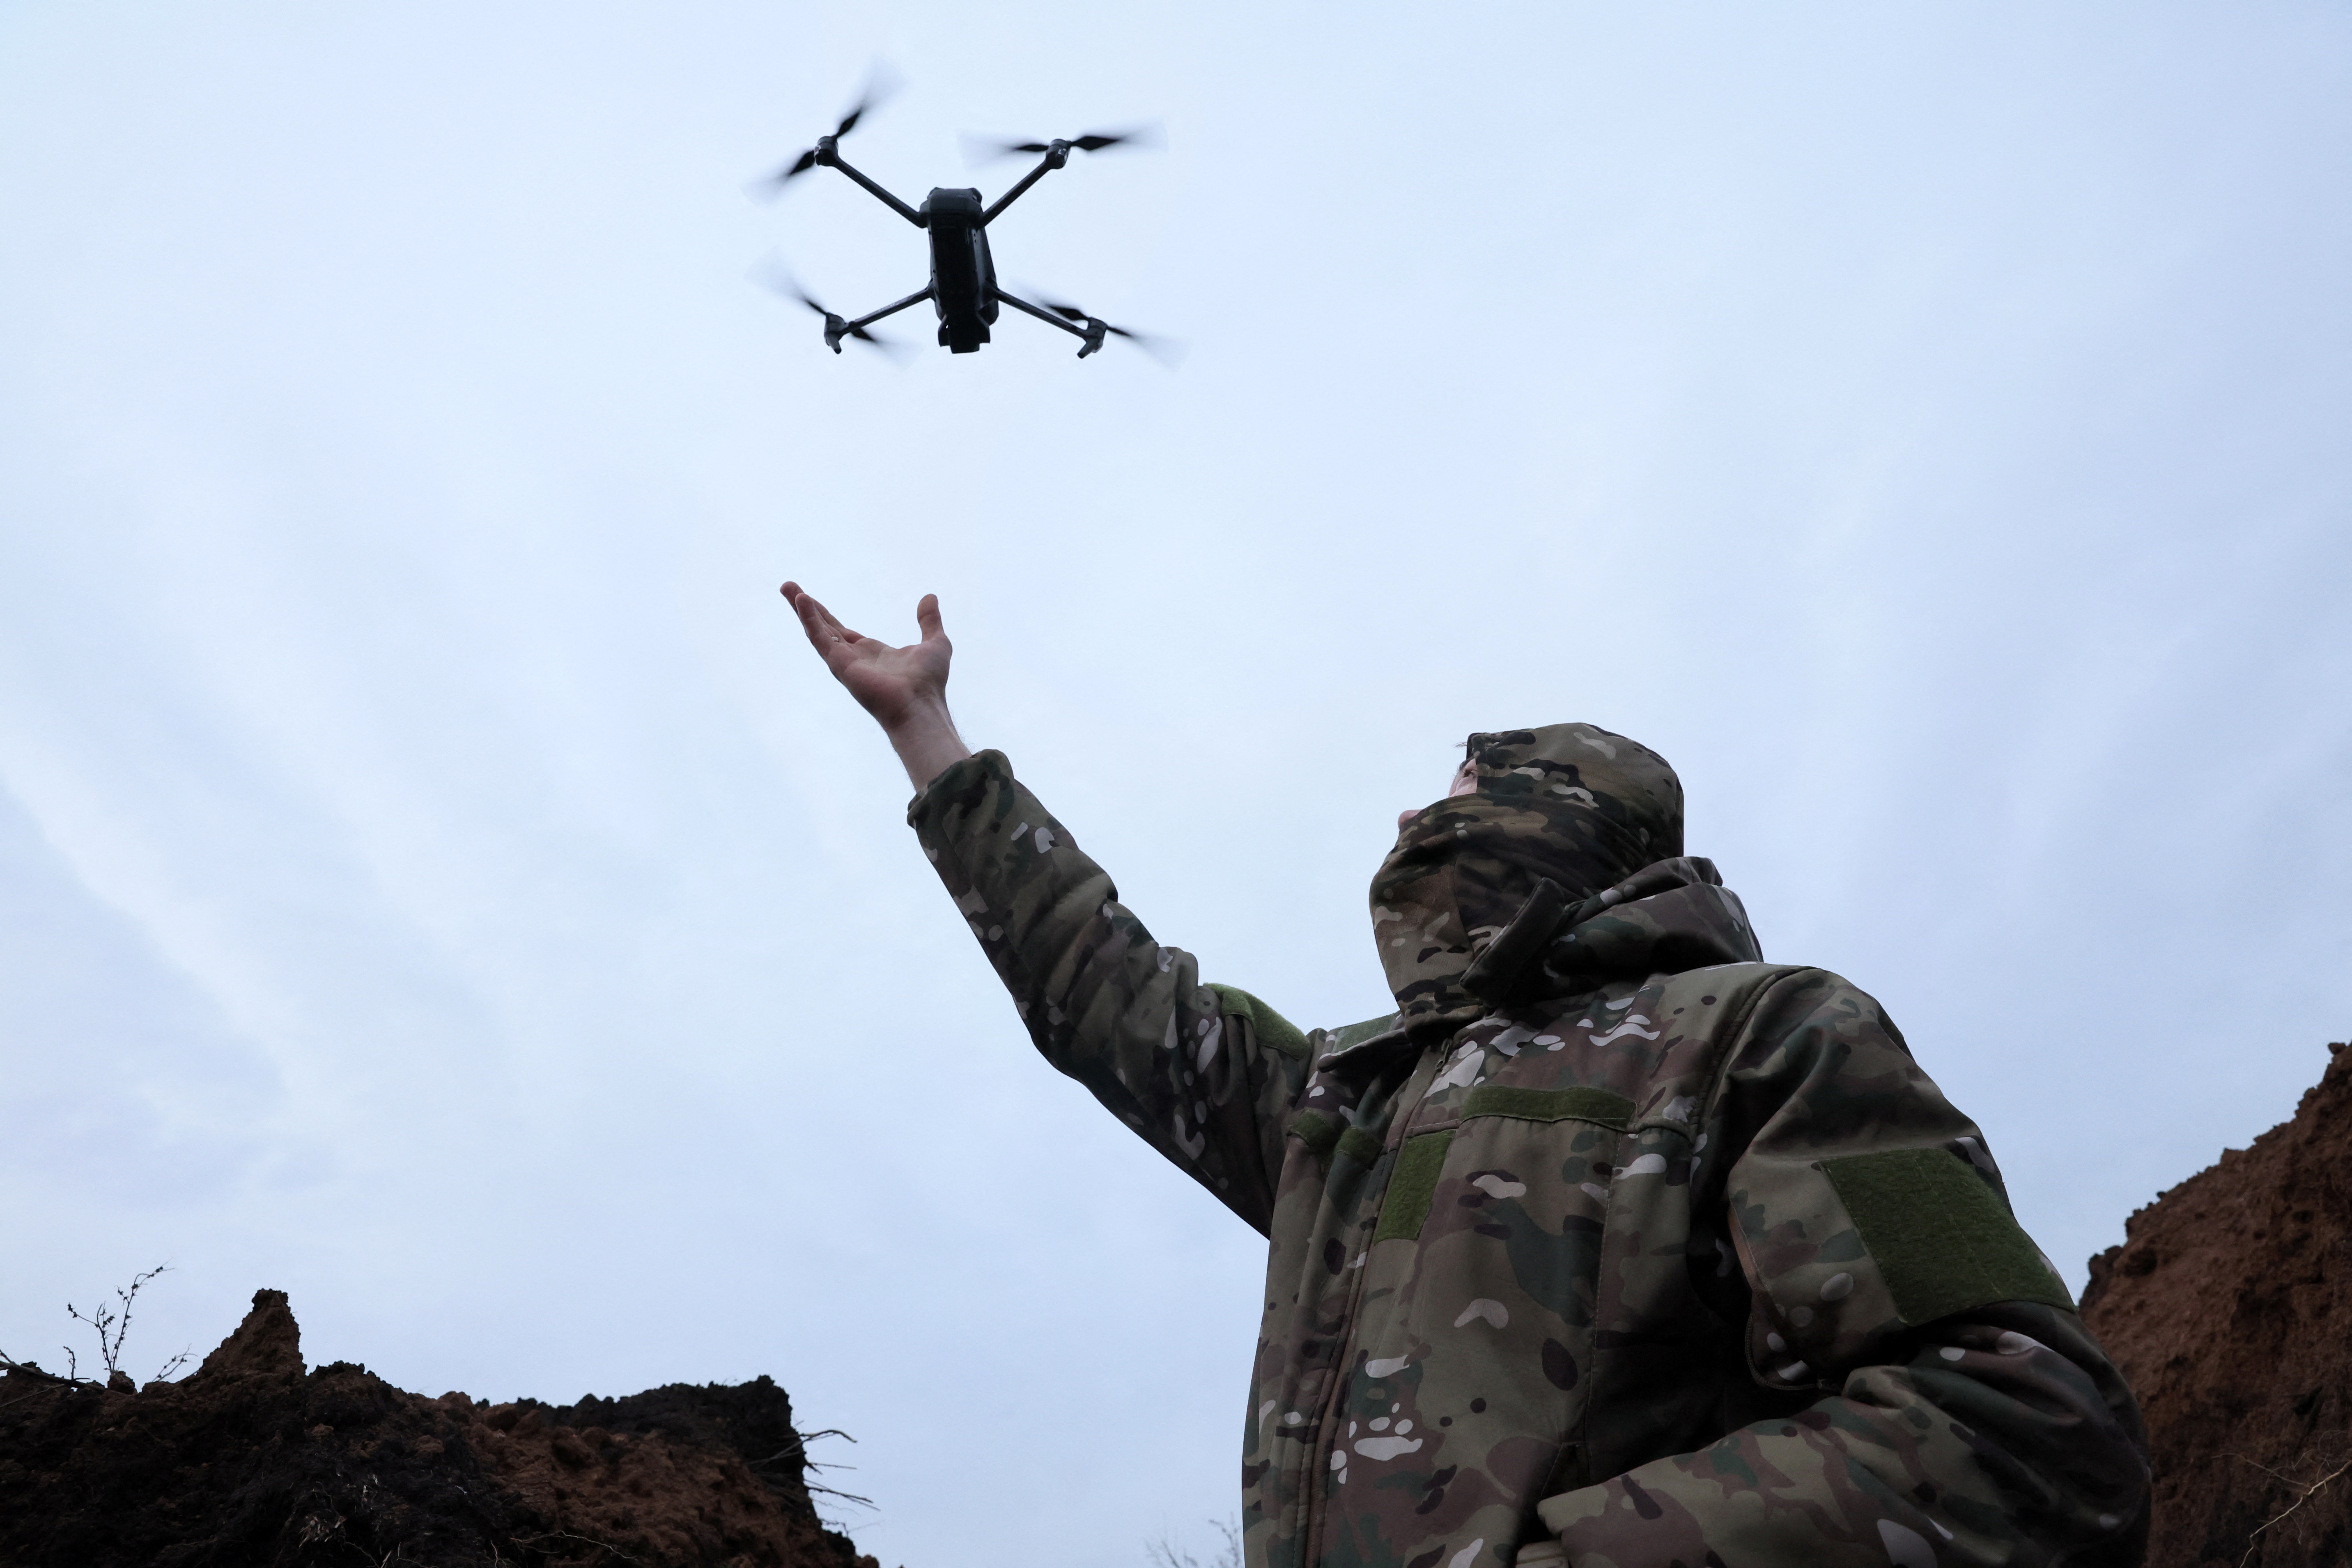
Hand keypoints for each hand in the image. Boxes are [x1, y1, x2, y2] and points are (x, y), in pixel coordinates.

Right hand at [781, 582, 972, 787]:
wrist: (921, 705)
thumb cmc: (928, 683)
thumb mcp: (936, 642)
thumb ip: (929, 621)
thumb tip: (929, 597)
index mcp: (870, 653)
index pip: (840, 630)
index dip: (824, 615)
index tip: (809, 599)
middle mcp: (853, 658)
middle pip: (823, 627)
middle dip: (805, 606)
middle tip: (788, 586)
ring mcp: (844, 662)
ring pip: (816, 630)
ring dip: (801, 609)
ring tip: (787, 587)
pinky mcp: (840, 665)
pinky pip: (821, 638)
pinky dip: (810, 620)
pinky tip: (802, 601)